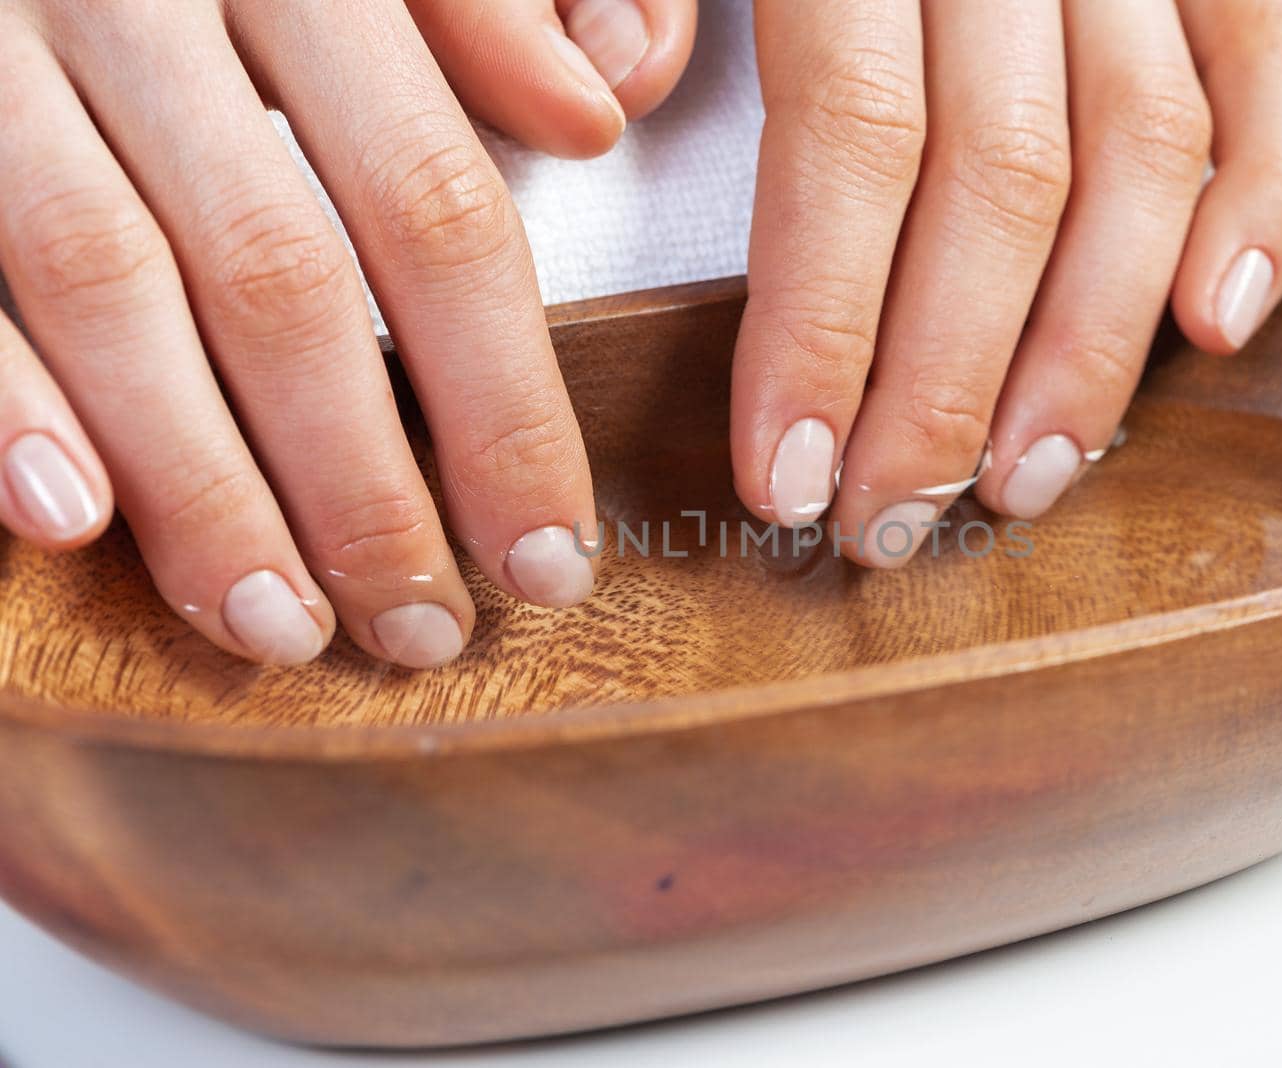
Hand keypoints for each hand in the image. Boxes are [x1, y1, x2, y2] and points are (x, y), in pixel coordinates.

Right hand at [0, 0, 692, 666]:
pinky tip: (69, 520)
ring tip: (281, 626)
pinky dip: (6, 391)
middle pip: (284, 278)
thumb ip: (474, 9)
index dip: (501, 403)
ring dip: (202, 486)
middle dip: (362, 484)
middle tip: (421, 626)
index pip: (438, 211)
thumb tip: (600, 109)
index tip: (548, 550)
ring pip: (111, 285)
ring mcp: (2, 38)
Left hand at [730, 0, 1281, 563]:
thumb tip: (614, 92)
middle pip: (1004, 176)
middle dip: (948, 381)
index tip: (790, 468)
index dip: (825, 325)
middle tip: (894, 516)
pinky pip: (1272, 60)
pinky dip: (1265, 198)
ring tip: (1027, 480)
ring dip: (1091, 345)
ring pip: (1141, 150)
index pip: (851, 135)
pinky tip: (1213, 328)